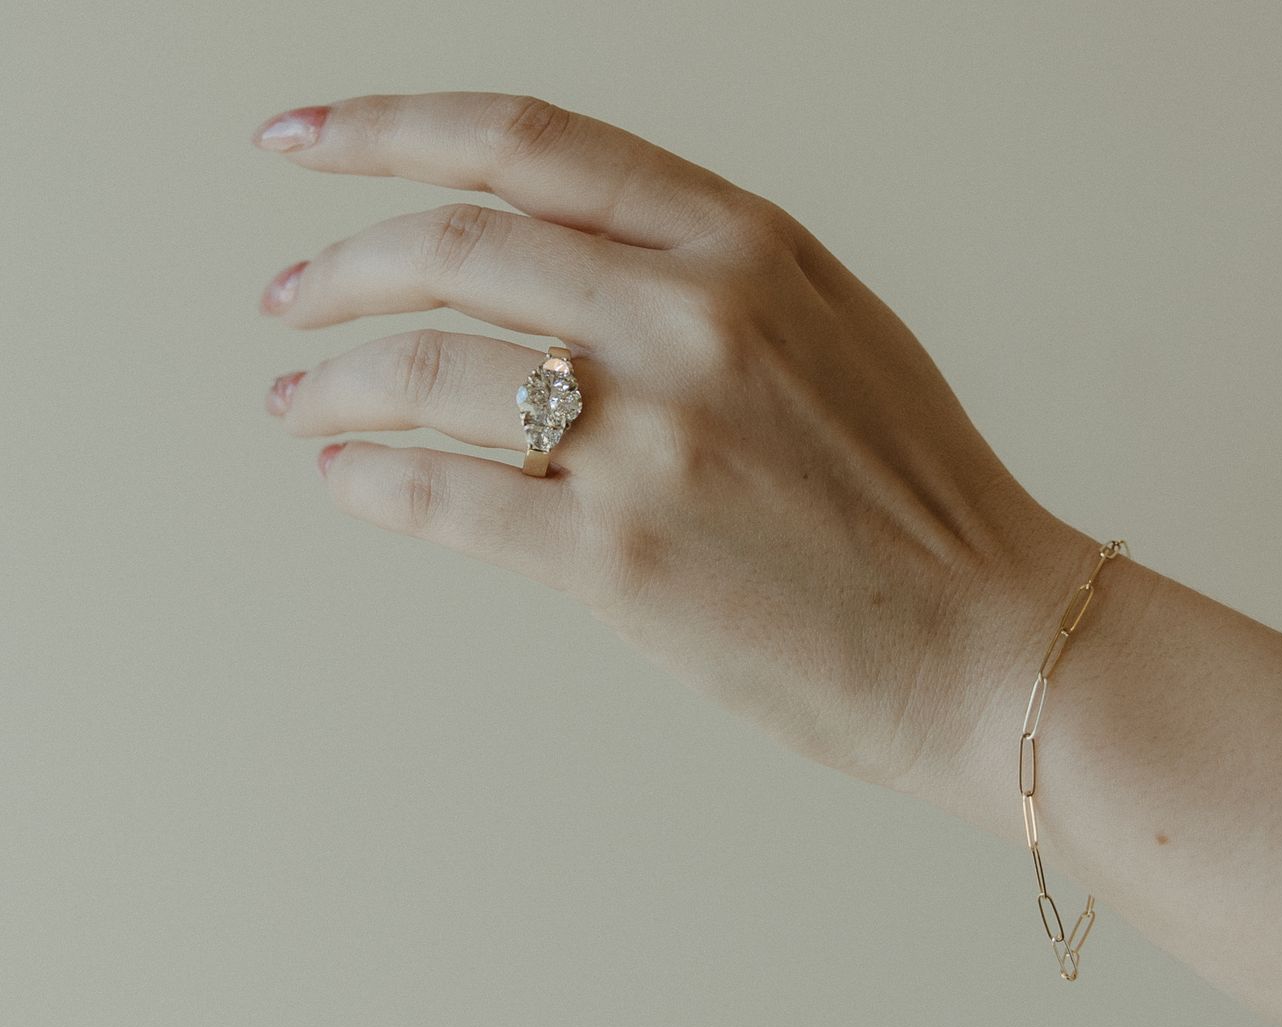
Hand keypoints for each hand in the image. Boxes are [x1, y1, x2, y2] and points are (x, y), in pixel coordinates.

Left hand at [255, 91, 1098, 803]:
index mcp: (746, 244)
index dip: (389, 126)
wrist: (992, 646)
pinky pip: (444, 494)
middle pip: (451, 246)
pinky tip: (350, 478)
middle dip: (337, 267)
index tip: (304, 141)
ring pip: (426, 369)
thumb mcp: (837, 328)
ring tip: (301, 403)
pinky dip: (370, 478)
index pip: (526, 142)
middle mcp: (694, 317)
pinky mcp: (620, 558)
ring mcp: (655, 437)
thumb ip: (709, 270)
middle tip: (289, 299)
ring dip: (332, 382)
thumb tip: (559, 254)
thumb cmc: (921, 499)